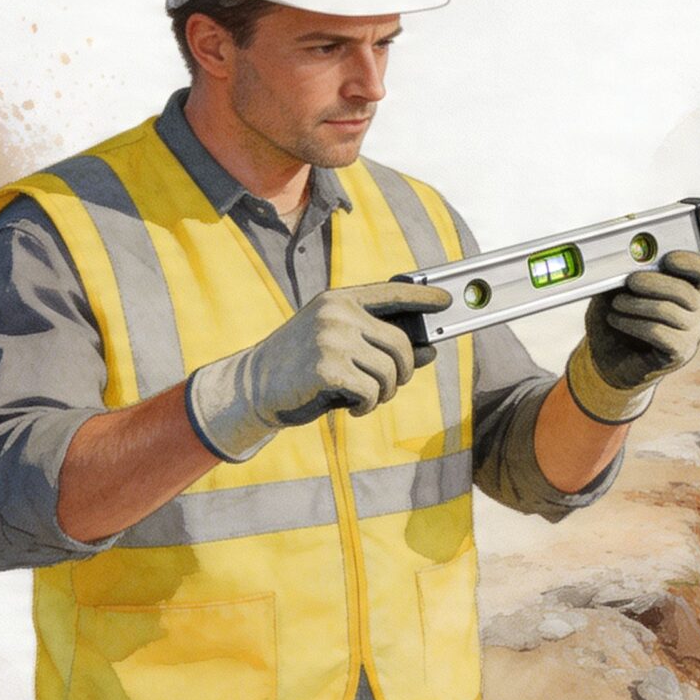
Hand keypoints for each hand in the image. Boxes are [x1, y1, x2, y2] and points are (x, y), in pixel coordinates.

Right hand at [185, 280, 452, 461]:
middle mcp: (337, 313)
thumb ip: (381, 344)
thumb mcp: (340, 345)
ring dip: (385, 393)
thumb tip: (431, 350)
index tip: (447, 302)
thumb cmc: (301, 366)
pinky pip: (372, 391)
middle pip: (400, 343)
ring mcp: (331, 338)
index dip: (423, 298)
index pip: (392, 291)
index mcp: (339, 300)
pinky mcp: (327, 368)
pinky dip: (368, 406)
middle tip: (393, 386)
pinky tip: (352, 407)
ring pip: (390, 371)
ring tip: (366, 398)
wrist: (252, 387)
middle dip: (405, 371)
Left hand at [566, 250, 699, 422]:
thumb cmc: (621, 318)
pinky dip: (633, 324)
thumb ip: (626, 274)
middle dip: (654, 282)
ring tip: (616, 304)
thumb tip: (622, 261)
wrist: (612, 358)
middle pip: (686, 291)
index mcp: (693, 288)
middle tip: (630, 281)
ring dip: (636, 305)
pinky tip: (617, 320)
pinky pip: (658, 333)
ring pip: (668, 312)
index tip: (665, 258)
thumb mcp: (620, 291)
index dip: (689, 262)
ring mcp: (693, 334)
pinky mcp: (680, 353)